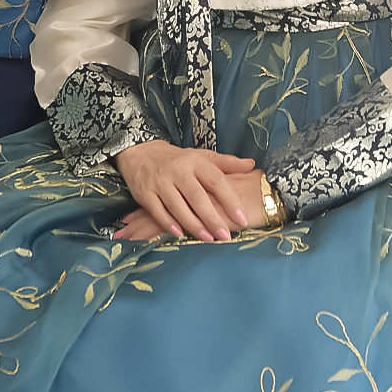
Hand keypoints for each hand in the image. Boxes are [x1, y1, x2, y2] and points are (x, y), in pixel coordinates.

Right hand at [115, 165, 269, 242]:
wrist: (141, 152)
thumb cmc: (178, 159)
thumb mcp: (201, 156)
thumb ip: (226, 163)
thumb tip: (251, 165)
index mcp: (195, 161)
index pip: (216, 180)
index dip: (230, 200)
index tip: (242, 217)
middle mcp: (178, 170)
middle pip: (197, 197)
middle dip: (212, 218)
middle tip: (226, 235)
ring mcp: (161, 182)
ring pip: (178, 206)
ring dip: (193, 225)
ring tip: (208, 239)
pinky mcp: (145, 193)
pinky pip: (158, 211)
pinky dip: (169, 224)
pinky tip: (180, 235)